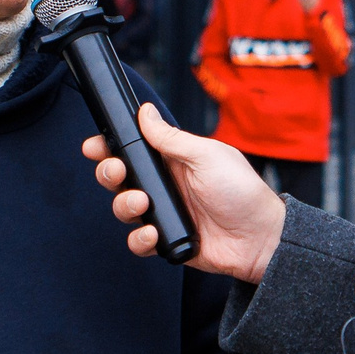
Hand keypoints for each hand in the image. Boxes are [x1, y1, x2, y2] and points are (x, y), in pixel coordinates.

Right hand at [83, 103, 285, 281]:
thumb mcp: (207, 156)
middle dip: (109, 173)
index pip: (133, 148)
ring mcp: (164, 213)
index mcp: (173, 159)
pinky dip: (140, 239)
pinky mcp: (166, 240)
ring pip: (123, 208)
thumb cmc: (242, 192)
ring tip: (143, 203)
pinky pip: (139, 241)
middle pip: (119, 177)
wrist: (260, 238)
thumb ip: (172, 138)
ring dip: (124, 204)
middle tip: (117, 171)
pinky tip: (153, 233)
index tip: (94, 145)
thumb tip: (146, 112)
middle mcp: (164, 185)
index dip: (109, 146)